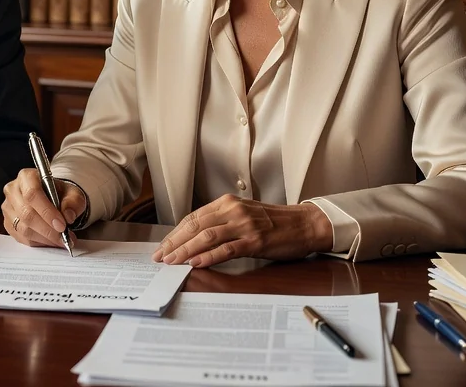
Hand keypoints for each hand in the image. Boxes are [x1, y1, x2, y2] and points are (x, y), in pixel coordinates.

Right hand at [1, 168, 87, 248]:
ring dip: (44, 238)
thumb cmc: (59, 194)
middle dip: (47, 229)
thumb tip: (68, 216)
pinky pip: (21, 238)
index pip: (32, 194)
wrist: (52, 198)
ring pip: (23, 228)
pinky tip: (50, 241)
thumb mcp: (72, 193)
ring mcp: (8, 208)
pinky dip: (38, 242)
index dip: (47, 211)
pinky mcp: (8, 223)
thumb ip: (73, 202)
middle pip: (26, 213)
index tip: (62, 225)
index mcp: (26, 177)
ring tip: (61, 240)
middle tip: (64, 237)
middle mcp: (13, 191)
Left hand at [151, 195, 332, 266]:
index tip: (163, 246)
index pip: (193, 218)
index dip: (175, 233)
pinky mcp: (255, 241)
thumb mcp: (244, 215)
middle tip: (160, 257)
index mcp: (228, 203)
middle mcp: (233, 211)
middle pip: (195, 226)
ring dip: (186, 250)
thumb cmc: (275, 223)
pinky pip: (227, 249)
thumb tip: (195, 239)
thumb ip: (222, 222)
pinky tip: (196, 263)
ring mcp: (244, 225)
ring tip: (172, 262)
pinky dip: (209, 256)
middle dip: (175, 243)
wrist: (305, 224)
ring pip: (207, 236)